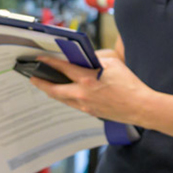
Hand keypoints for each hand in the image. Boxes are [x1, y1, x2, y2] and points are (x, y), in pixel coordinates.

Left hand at [28, 50, 151, 126]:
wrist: (140, 107)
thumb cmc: (129, 84)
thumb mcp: (112, 64)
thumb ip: (95, 60)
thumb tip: (83, 59)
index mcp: (87, 79)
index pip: (62, 68)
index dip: (48, 62)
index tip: (39, 59)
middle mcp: (82, 94)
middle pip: (54, 90)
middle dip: (40, 83)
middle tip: (32, 78)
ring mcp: (85, 106)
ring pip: (62, 99)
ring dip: (51, 92)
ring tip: (45, 86)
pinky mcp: (90, 112)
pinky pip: (72, 104)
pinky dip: (65, 97)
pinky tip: (65, 93)